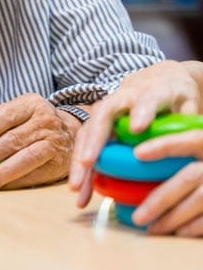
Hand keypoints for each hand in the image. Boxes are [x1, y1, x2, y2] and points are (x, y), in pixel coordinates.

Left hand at [0, 93, 77, 189]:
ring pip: (25, 157)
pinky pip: (35, 172)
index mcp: (30, 104)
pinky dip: (16, 180)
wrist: (71, 134)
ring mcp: (54, 141)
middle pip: (11, 139)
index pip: (3, 116)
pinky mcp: (59, 162)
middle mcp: (45, 120)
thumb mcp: (17, 114)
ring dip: (2, 171)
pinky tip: (1, 186)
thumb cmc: (32, 124)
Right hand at [68, 60, 201, 207]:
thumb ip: (188, 122)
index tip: (138, 128)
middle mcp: (122, 98)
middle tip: (88, 162)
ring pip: (88, 132)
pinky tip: (81, 191)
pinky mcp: (98, 124)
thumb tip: (191, 147)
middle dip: (95, 140)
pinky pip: (86, 145)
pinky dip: (82, 168)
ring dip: (80, 160)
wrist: (158, 78)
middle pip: (103, 116)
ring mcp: (106, 110)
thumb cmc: (176, 96)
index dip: (142, 112)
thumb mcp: (189, 105)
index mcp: (152, 91)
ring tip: (77, 188)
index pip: (147, 99)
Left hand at [131, 130, 202, 235]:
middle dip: (161, 199)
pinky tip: (178, 233)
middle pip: (189, 178)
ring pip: (201, 201)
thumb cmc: (200, 158)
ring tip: (153, 229)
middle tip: (138, 217)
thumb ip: (177, 144)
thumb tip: (134, 154)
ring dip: (175, 218)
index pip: (188, 139)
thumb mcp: (198, 145)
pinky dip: (195, 227)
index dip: (163, 145)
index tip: (137, 153)